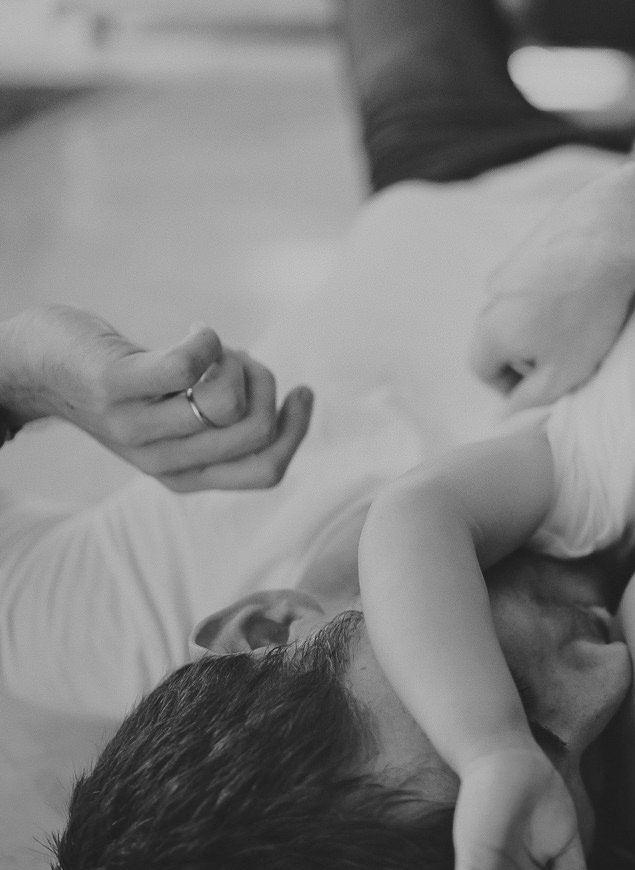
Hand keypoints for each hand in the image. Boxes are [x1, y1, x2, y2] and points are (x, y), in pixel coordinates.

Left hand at [0, 305, 312, 490]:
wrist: (33, 364)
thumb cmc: (118, 380)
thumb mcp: (173, 415)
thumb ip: (220, 424)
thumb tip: (288, 403)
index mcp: (185, 474)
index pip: (266, 469)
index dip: (296, 430)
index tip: (302, 391)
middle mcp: (162, 461)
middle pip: (256, 428)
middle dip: (265, 383)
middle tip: (238, 358)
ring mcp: (137, 426)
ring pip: (229, 400)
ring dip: (235, 360)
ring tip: (211, 346)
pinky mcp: (116, 386)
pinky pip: (188, 366)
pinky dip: (208, 340)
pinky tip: (199, 330)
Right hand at [470, 178, 634, 410]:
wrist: (610, 236)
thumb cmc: (586, 313)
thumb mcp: (562, 374)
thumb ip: (529, 401)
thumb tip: (504, 417)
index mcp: (489, 327)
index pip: (481, 368)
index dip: (508, 386)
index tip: (540, 388)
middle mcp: (492, 291)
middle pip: (499, 334)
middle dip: (527, 353)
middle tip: (566, 359)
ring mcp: (513, 260)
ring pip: (521, 303)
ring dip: (544, 320)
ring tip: (583, 324)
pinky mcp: (538, 237)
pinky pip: (541, 276)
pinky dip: (559, 289)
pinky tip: (591, 292)